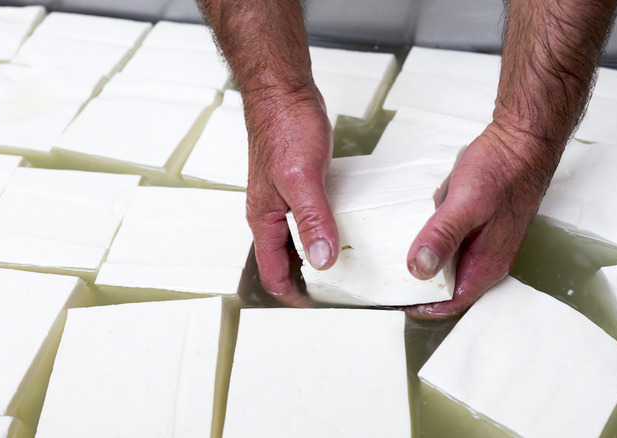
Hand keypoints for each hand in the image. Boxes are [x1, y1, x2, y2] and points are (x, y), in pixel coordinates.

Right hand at [244, 86, 338, 305]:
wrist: (284, 92)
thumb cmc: (283, 127)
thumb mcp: (300, 178)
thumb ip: (311, 220)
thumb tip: (322, 259)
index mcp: (264, 219)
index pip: (273, 275)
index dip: (295, 297)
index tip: (321, 310)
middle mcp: (273, 215)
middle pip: (288, 263)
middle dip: (312, 283)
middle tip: (344, 294)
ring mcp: (287, 202)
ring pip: (302, 243)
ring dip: (322, 257)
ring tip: (352, 269)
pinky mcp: (302, 188)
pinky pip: (314, 220)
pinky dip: (329, 232)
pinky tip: (351, 231)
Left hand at [405, 125, 556, 317]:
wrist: (525, 141)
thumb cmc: (503, 168)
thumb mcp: (467, 203)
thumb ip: (443, 236)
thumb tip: (420, 268)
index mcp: (488, 262)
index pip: (451, 303)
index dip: (422, 307)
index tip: (394, 300)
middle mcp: (490, 258)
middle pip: (452, 288)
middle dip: (422, 289)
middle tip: (390, 281)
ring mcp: (489, 242)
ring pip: (454, 267)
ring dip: (429, 266)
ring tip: (398, 259)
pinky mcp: (484, 226)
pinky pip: (457, 247)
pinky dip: (437, 246)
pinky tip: (421, 233)